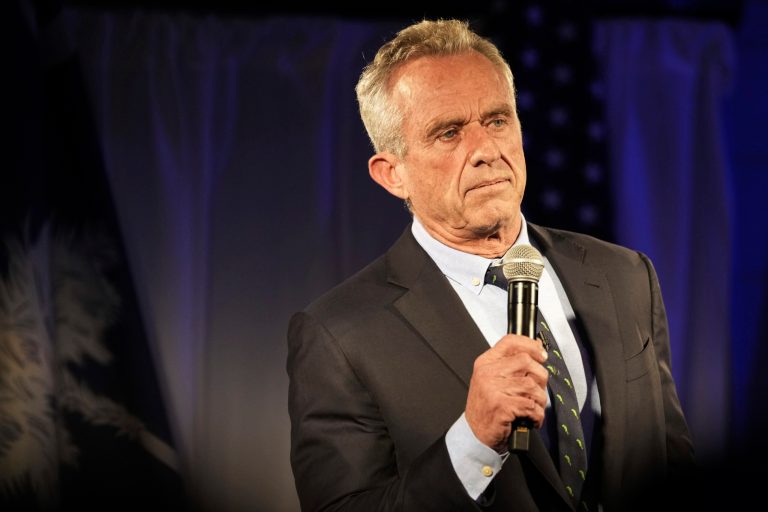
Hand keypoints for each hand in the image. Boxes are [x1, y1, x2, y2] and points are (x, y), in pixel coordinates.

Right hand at [465, 334, 548, 451]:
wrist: (476, 433)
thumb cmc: (487, 407)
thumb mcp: (492, 380)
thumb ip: (510, 365)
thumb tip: (536, 351)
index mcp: (485, 363)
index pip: (510, 342)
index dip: (530, 345)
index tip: (541, 354)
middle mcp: (487, 373)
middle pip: (526, 362)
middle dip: (540, 377)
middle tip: (537, 389)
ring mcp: (493, 390)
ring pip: (532, 385)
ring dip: (539, 400)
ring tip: (533, 407)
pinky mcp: (501, 407)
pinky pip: (531, 406)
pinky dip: (537, 415)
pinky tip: (531, 418)